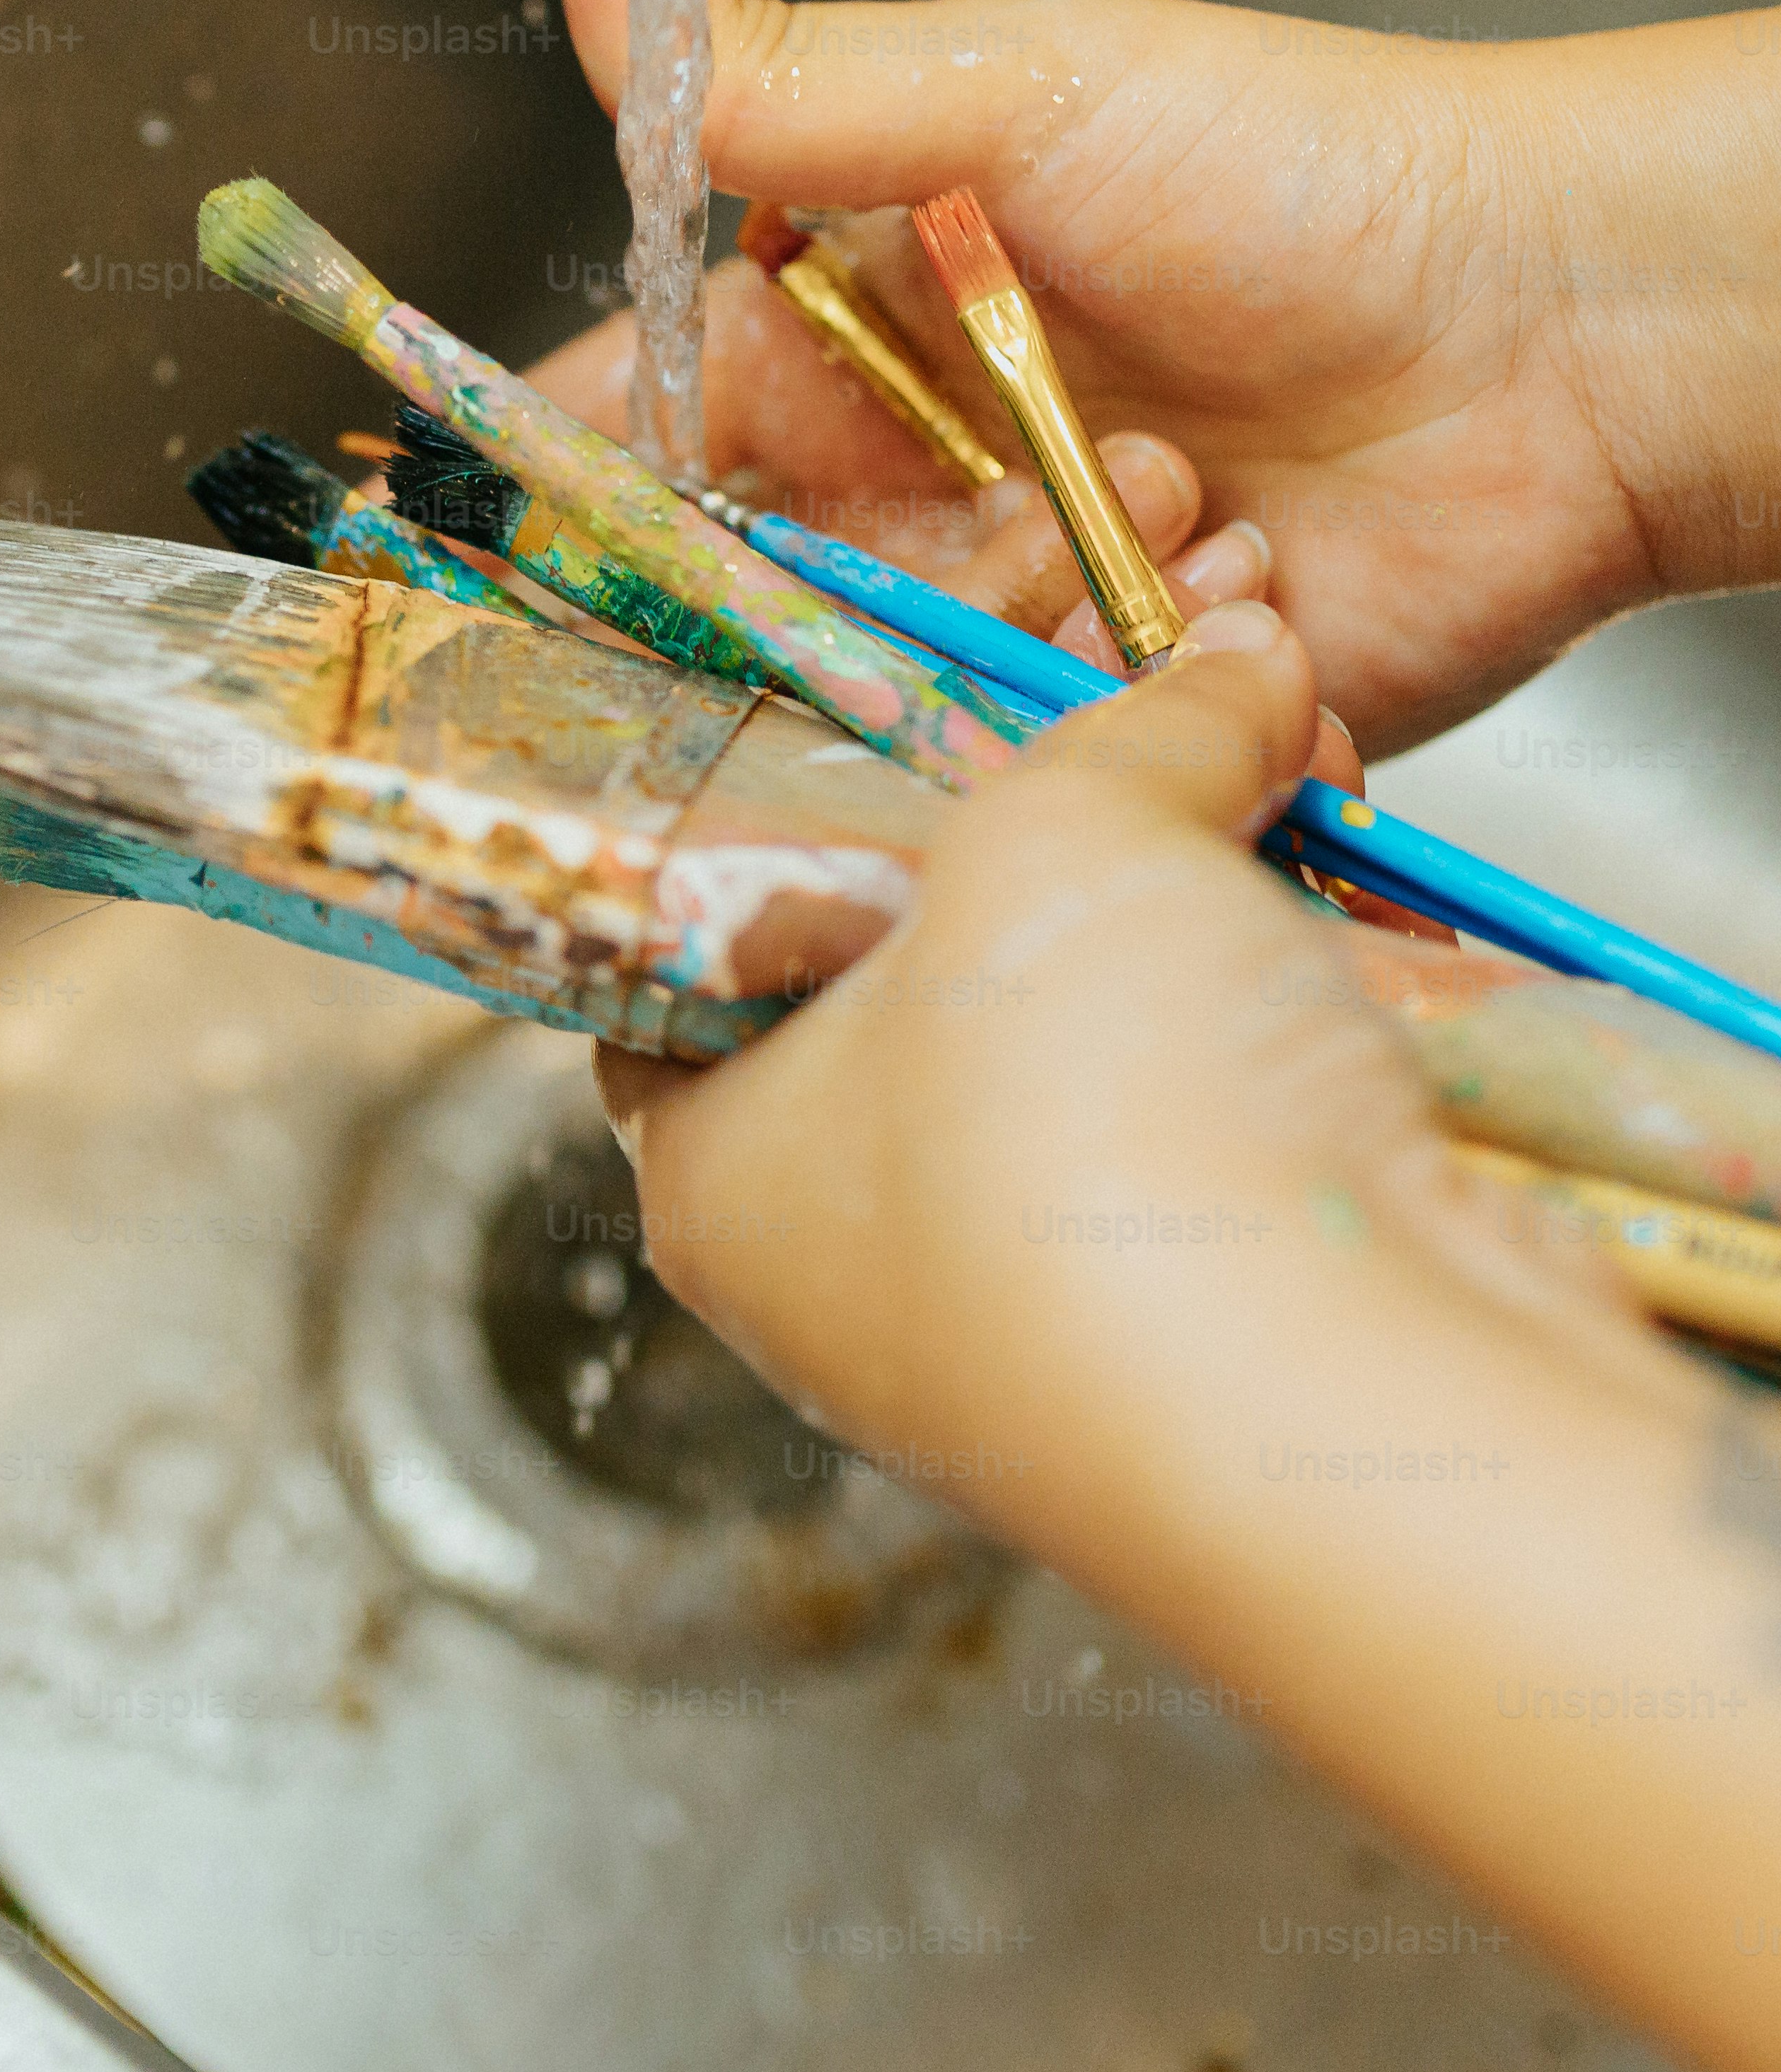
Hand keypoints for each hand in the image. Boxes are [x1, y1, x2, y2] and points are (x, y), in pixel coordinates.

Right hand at [543, 0, 1780, 753]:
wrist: (1564, 328)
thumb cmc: (1307, 176)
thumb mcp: (1019, 91)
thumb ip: (778, 81)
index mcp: (857, 323)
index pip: (659, 425)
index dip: (612, 482)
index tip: (606, 515)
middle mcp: (918, 474)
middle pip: (763, 587)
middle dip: (862, 555)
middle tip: (991, 474)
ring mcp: (1022, 597)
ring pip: (906, 682)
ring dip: (1039, 592)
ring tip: (1192, 487)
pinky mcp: (1126, 712)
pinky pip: (1053, 762)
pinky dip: (1146, 682)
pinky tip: (1251, 581)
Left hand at [603, 608, 1780, 2071]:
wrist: (1358, 1412)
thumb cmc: (1091, 1134)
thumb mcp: (1064, 835)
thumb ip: (1138, 728)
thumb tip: (1230, 659)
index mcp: (721, 1159)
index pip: (711, 944)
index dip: (803, 792)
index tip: (903, 682)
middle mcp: (861, 1254)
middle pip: (939, 959)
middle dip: (1067, 807)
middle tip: (1148, 678)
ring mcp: (1058, 1302)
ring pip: (1121, 1024)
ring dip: (1213, 877)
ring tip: (1288, 741)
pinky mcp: (1239, 1318)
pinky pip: (1251, 1104)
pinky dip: (1310, 987)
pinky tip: (1361, 878)